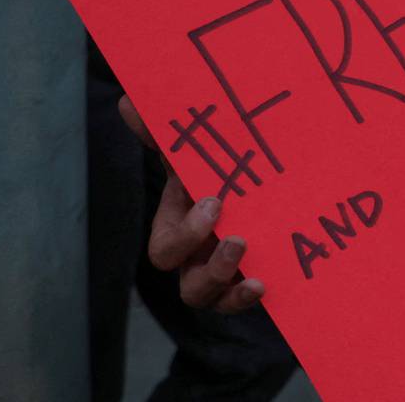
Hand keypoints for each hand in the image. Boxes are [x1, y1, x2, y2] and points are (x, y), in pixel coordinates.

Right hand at [119, 95, 265, 312]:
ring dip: (222, 279)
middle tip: (236, 233)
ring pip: (206, 296)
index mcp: (182, 223)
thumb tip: (129, 101)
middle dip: (204, 260)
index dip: (185, 233)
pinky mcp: (253, 278)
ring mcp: (223, 271)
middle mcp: (197, 255)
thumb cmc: (224, 167)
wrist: (275, 179)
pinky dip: (245, 298)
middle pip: (184, 281)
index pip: (168, 245)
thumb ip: (168, 132)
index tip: (215, 200)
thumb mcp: (200, 151)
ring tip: (248, 250)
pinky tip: (263, 284)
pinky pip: (239, 302)